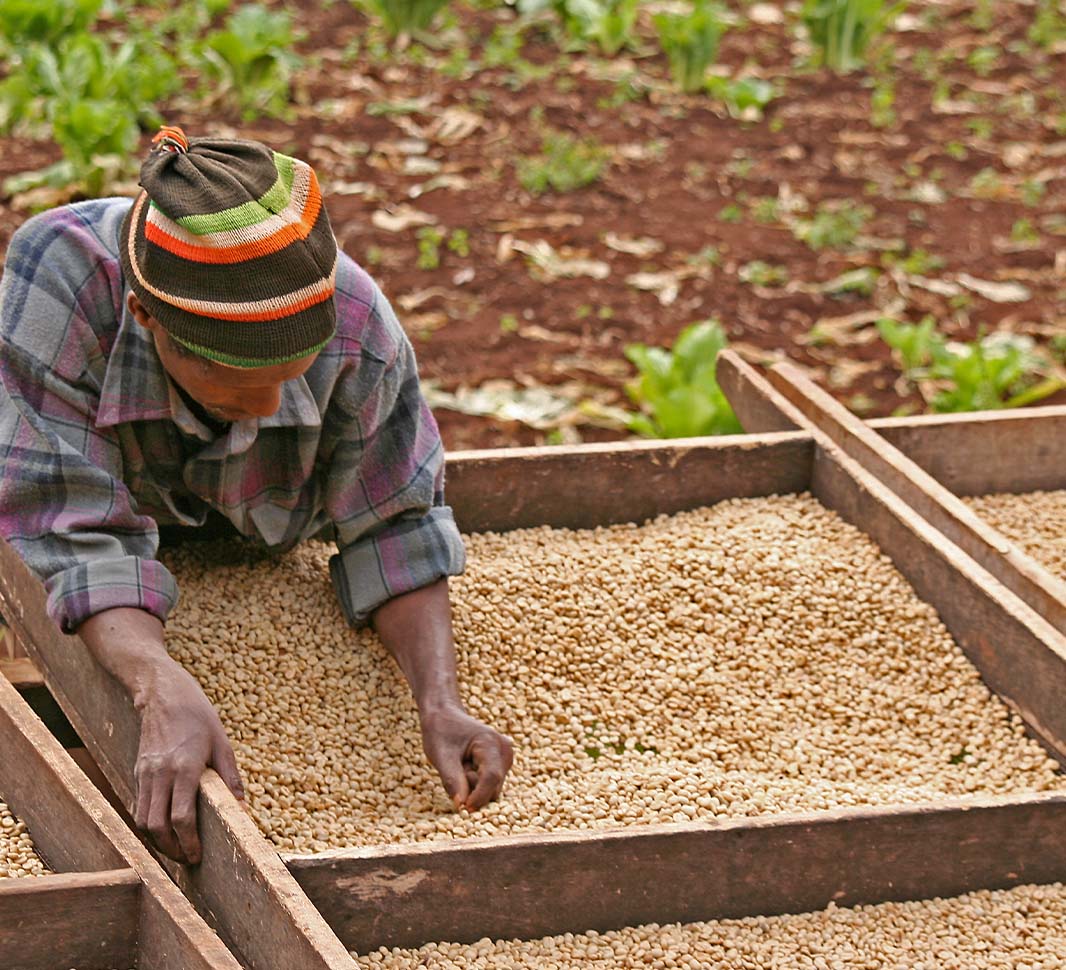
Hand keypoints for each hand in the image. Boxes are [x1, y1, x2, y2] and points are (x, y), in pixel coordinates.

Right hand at [132, 661, 244, 863]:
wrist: (163, 694)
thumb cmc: (198, 715)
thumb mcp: (222, 742)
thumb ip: (231, 776)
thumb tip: (243, 806)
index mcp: (185, 767)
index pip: (181, 817)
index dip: (189, 842)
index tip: (198, 856)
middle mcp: (161, 773)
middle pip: (157, 826)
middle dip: (171, 850)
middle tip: (188, 859)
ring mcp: (145, 773)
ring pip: (143, 820)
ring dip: (157, 841)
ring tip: (177, 849)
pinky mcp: (138, 771)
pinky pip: (139, 806)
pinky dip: (149, 823)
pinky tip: (165, 828)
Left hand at [420, 704, 513, 810]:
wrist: (445, 716)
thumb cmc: (441, 732)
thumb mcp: (440, 756)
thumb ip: (452, 781)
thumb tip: (462, 806)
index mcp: (490, 743)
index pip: (491, 777)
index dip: (479, 797)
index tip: (463, 809)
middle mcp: (504, 750)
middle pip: (493, 787)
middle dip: (473, 789)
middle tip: (456, 771)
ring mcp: (505, 757)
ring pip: (493, 789)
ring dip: (474, 786)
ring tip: (460, 767)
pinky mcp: (502, 764)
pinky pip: (491, 785)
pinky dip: (477, 783)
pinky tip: (466, 768)